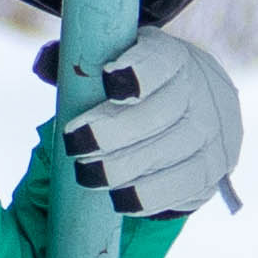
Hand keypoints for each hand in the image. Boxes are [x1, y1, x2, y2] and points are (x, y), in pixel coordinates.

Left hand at [46, 27, 244, 218]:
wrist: (201, 107)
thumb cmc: (142, 86)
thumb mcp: (117, 62)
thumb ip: (80, 60)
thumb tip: (44, 65)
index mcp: (173, 58)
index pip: (160, 61)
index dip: (136, 71)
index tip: (108, 78)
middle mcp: (201, 93)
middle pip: (160, 113)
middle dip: (113, 130)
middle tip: (74, 143)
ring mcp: (212, 133)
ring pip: (171, 152)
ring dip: (125, 168)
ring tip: (87, 175)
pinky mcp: (213, 170)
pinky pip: (185, 185)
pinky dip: (151, 195)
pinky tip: (121, 199)